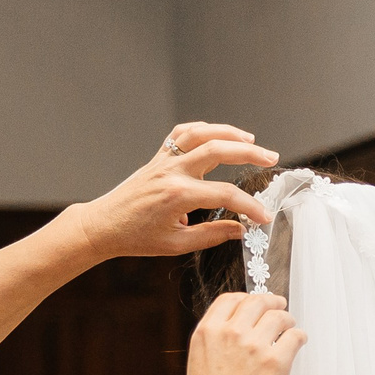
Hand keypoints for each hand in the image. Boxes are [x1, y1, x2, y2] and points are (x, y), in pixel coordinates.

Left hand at [71, 123, 281, 262]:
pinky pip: (181, 134)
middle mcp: (171, 172)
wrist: (103, 225)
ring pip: (200, 133)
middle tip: (271, 158)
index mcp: (177, 196)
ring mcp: (163, 160)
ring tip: (251, 139)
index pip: (225, 194)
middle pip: (218, 150)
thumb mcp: (176, 244)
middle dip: (249, 153)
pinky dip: (203, 129)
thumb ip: (212, 235)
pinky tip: (219, 135)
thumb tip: (240, 230)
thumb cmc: (136, 237)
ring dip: (228, 132)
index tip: (264, 216)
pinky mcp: (158, 157)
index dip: (249, 206)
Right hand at [182, 292, 304, 374]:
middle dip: (271, 302)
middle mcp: (231, 332)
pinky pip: (295, 336)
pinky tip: (298, 342)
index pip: (231, 299)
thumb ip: (217, 339)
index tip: (256, 303)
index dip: (247, 298)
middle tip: (280, 307)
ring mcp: (254, 345)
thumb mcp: (200, 361)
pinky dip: (299, 337)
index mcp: (208, 331)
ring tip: (289, 328)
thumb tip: (240, 325)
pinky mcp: (276, 360)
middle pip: (257, 302)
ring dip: (287, 320)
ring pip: (279, 316)